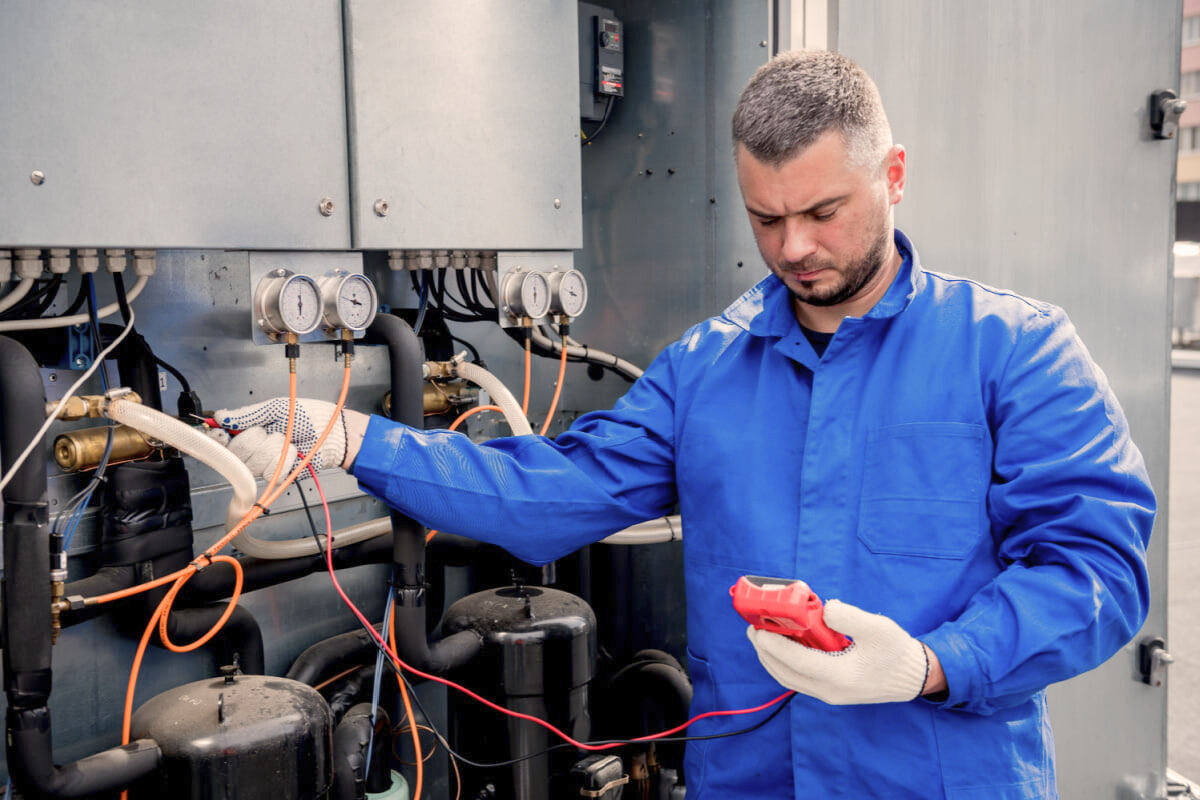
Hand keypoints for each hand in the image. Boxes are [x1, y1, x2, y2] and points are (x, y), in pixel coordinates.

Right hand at [208, 398, 368, 477]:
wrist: (329, 432)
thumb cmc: (305, 416)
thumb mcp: (275, 408)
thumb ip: (247, 414)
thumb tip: (220, 417)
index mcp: (248, 431)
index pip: (222, 440)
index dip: (219, 438)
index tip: (222, 433)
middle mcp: (253, 450)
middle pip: (237, 453)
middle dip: (255, 439)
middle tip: (272, 430)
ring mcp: (265, 465)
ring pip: (255, 463)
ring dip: (274, 448)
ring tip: (287, 440)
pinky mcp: (279, 476)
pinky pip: (273, 472)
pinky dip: (286, 459)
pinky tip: (294, 452)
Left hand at [746, 596, 930, 704]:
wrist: (914, 676)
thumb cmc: (897, 652)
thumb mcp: (878, 628)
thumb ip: (849, 617)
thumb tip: (824, 609)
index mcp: (840, 676)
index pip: (796, 661)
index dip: (773, 645)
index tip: (757, 629)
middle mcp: (830, 691)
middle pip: (784, 673)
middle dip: (764, 651)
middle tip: (753, 629)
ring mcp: (829, 694)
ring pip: (789, 679)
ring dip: (771, 659)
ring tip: (763, 636)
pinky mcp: (831, 691)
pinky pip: (798, 680)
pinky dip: (785, 663)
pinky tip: (784, 645)